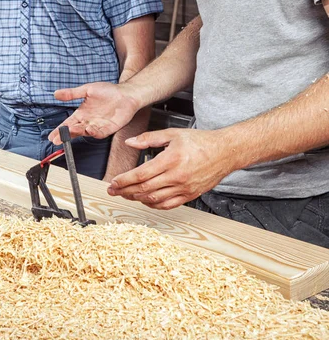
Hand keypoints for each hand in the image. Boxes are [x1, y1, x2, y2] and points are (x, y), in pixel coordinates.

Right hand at [48, 82, 139, 144]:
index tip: (51, 136)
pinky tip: (89, 129)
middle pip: (74, 130)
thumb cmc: (108, 91)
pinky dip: (94, 132)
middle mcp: (88, 121)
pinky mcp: (108, 129)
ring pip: (84, 132)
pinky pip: (99, 133)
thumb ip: (72, 93)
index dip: (59, 130)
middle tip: (57, 139)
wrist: (126, 94)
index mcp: (82, 114)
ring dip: (77, 133)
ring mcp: (98, 126)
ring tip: (69, 131)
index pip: (67, 124)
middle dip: (65, 135)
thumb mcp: (87, 89)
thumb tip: (55, 93)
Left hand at [107, 128, 235, 209]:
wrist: (225, 152)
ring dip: (136, 198)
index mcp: (170, 160)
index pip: (140, 174)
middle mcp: (177, 176)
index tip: (113, 182)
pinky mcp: (189, 195)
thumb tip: (130, 142)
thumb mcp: (172, 134)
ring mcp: (183, 188)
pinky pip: (167, 205)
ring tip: (126, 194)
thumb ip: (148, 138)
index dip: (124, 180)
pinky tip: (144, 199)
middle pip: (144, 188)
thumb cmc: (200, 142)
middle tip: (113, 191)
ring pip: (153, 199)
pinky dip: (153, 204)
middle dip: (125, 191)